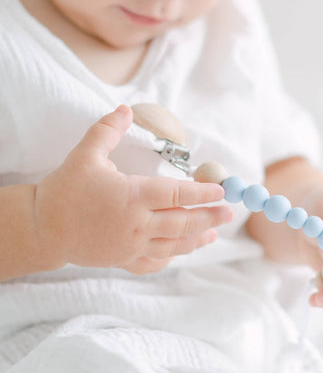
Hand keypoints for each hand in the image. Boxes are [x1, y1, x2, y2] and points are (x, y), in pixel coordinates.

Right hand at [33, 105, 232, 273]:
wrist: (41, 228)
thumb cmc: (63, 190)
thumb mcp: (84, 154)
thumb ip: (108, 130)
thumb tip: (126, 109)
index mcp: (132, 196)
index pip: (177, 194)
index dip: (202, 192)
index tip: (220, 191)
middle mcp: (136, 224)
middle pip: (182, 222)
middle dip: (209, 218)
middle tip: (230, 213)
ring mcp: (130, 245)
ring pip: (173, 246)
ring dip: (197, 239)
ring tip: (215, 234)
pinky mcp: (121, 260)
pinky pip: (153, 263)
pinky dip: (171, 257)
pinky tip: (180, 251)